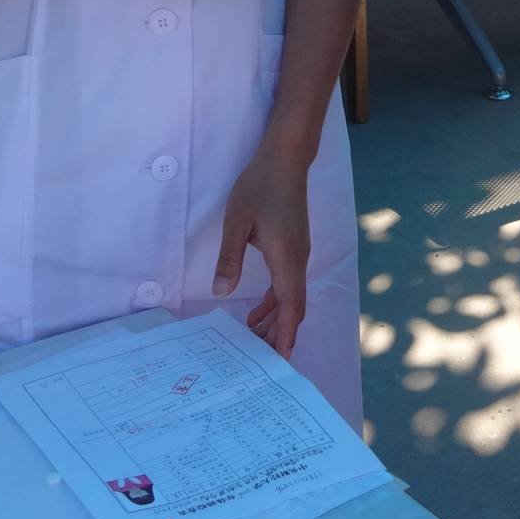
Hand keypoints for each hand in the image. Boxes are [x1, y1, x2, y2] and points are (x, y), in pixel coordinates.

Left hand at [214, 146, 312, 358]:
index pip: (290, 305)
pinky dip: (276, 302)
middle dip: (280, 334)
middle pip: (294, 307)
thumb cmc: (260, 186)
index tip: (280, 358)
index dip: (285, 333)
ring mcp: (298, 254)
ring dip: (276, 319)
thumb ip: (229, 258)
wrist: (284, 160)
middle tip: (261, 359)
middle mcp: (298, 260)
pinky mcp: (294, 248)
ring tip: (254, 339)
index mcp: (286, 257)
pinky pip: (288, 284)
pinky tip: (258, 311)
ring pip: (292, 296)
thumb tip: (220, 292)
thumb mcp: (237, 221)